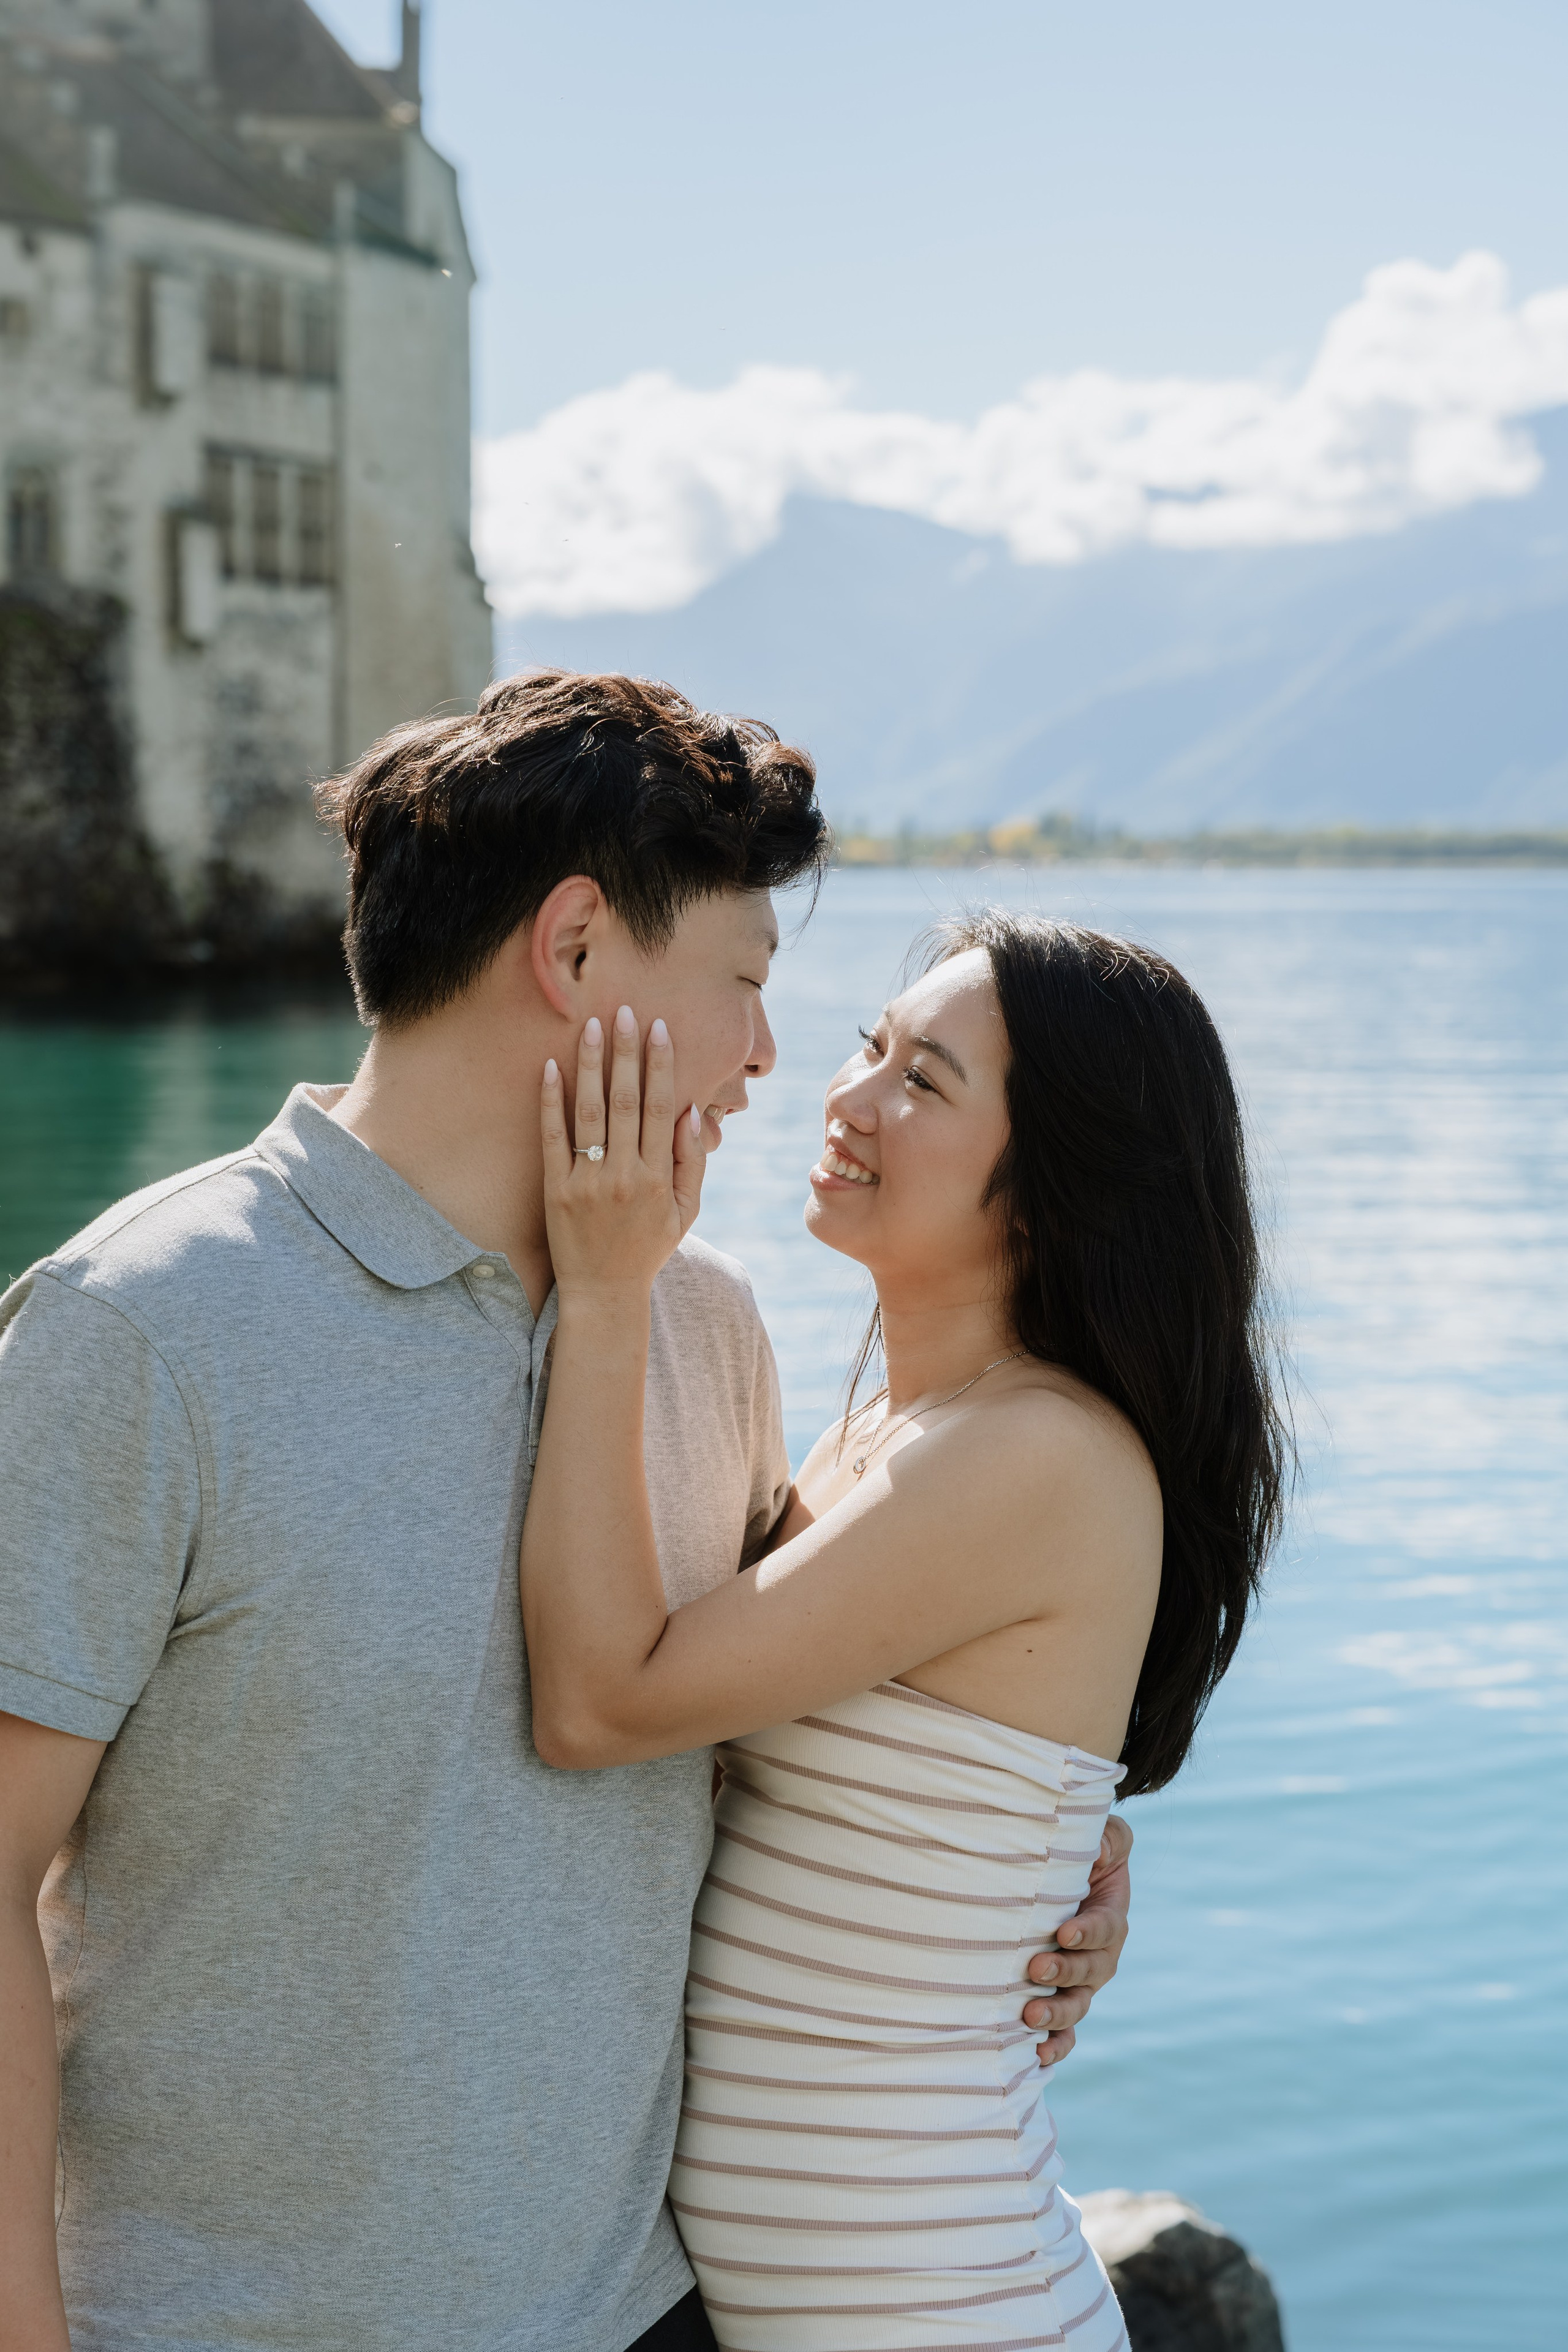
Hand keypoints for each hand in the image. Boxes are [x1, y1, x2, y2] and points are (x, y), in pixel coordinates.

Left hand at [541, 1006, 706, 1301]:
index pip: (662, 1108)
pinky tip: (551, 1068)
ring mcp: (587, 1182)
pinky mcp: (555, 1190)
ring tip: (590, 1027)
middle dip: (627, 1052)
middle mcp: (624, 1175)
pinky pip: (553, 1138)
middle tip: (624, 1011)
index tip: (658, 1029)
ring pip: (591, 1112)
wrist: (604, 1293)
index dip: (661, 1065)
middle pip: (628, 1101)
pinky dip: (551, 1102)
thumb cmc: (648, 1248)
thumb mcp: (686, 1213)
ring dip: (591, 1065)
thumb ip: (693, 1163)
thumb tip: (693, 1113)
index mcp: (659, 1178)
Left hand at [1023, 1814, 1131, 2066]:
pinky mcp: (1061, 2000)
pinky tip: (1037, 2054)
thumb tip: (1097, 1849)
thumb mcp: (1105, 1837)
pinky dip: (1055, 2046)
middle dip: (1065, 1973)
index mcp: (1110, 1919)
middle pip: (1090, 1973)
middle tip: (1036, 1967)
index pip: (1104, 1928)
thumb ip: (1108, 1838)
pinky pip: (1065, 2032)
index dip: (1087, 1932)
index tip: (1064, 1932)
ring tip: (1030, 2015)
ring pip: (1076, 2005)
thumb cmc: (1086, 1854)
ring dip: (1056, 2014)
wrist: (1069, 1879)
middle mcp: (1100, 1958)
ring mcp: (1081, 1984)